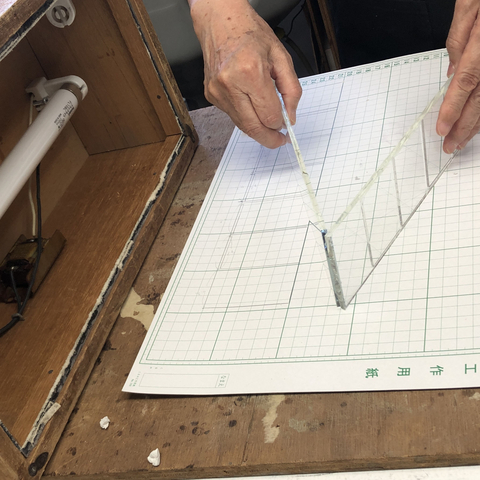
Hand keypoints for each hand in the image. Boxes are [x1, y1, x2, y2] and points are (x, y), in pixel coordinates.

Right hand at [189, 0, 301, 147]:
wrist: (220, 22)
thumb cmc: (249, 34)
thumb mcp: (281, 57)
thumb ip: (291, 90)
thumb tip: (290, 116)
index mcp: (250, 73)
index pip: (269, 116)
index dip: (280, 125)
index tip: (287, 128)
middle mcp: (230, 85)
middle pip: (253, 127)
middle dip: (269, 139)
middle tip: (279, 141)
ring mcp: (218, 92)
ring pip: (242, 125)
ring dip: (257, 129)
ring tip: (268, 125)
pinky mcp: (212, 96)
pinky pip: (233, 115)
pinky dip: (245, 116)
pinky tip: (251, 105)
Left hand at [437, 0, 479, 152]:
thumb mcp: (470, 3)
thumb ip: (459, 39)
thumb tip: (451, 71)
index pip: (467, 81)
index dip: (454, 108)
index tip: (442, 129)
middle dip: (465, 125)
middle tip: (450, 146)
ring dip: (479, 122)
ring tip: (463, 140)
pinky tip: (479, 122)